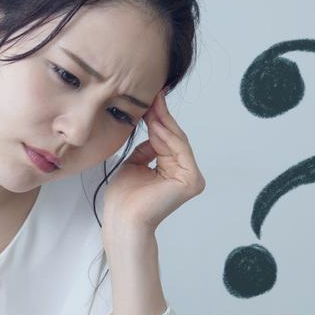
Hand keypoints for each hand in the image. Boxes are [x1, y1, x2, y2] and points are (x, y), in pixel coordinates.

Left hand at [103, 89, 205, 234]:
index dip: (157, 119)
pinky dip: (168, 136)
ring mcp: (190, 178)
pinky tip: (157, 122)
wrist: (123, 219)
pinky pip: (180, 151)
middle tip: (153, 94)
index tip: (150, 99)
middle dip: (162, 116)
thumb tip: (153, 128)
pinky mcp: (191, 181)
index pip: (166, 139)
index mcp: (173, 171)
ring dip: (164, 122)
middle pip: (173, 138)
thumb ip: (147, 146)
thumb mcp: (134, 163)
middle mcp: (185, 174)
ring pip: (177, 142)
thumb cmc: (124, 199)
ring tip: (153, 104)